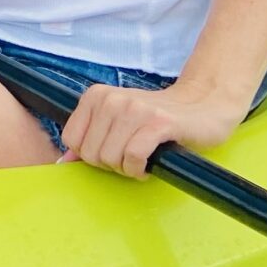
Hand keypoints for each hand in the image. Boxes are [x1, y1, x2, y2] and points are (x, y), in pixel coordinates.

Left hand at [56, 80, 249, 177]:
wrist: (202, 106)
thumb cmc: (156, 119)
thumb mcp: (117, 123)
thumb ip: (90, 138)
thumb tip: (64, 161)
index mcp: (96, 96)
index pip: (72, 140)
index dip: (91, 156)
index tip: (112, 153)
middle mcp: (112, 99)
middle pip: (91, 153)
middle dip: (111, 165)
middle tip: (131, 158)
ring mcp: (135, 109)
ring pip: (111, 157)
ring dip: (127, 169)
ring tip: (142, 159)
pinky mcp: (158, 123)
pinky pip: (134, 157)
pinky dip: (139, 169)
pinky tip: (149, 165)